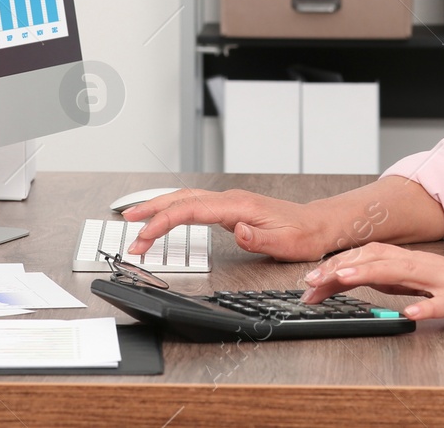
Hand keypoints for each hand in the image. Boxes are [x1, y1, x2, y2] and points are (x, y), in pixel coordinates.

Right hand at [122, 188, 331, 260]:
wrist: (316, 225)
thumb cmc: (302, 234)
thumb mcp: (283, 243)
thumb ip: (257, 238)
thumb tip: (236, 230)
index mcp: (237, 206)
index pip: (190, 210)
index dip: (162, 222)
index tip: (144, 236)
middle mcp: (230, 199)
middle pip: (180, 199)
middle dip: (151, 211)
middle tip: (127, 226)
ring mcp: (228, 202)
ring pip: (185, 199)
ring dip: (159, 208)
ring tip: (135, 219)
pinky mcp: (229, 209)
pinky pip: (194, 206)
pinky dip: (174, 210)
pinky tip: (165, 217)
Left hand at [300, 242, 443, 333]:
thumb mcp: (425, 284)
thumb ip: (398, 281)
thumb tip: (366, 279)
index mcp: (415, 262)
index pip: (370, 256)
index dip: (339, 264)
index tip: (311, 279)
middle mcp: (426, 265)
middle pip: (378, 258)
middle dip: (342, 267)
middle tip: (312, 280)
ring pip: (403, 272)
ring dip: (370, 275)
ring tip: (342, 280)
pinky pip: (442, 302)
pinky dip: (424, 306)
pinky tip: (408, 313)